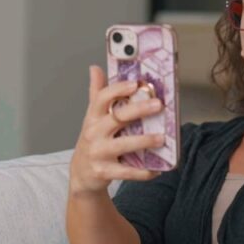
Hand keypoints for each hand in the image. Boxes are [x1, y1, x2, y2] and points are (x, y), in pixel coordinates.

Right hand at [68, 65, 165, 195]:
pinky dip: (143, 172)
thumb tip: (95, 68)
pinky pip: (126, 171)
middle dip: (139, 110)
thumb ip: (96, 94)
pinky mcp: (104, 172)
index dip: (118, 90)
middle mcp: (94, 133)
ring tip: (161, 138)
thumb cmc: (92, 142)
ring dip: (144, 141)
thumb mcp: (91, 118)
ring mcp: (98, 153)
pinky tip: (156, 169)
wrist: (81, 175)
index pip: (101, 98)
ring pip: (123, 145)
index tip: (135, 84)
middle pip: (117, 118)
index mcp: (92, 118)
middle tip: (158, 105)